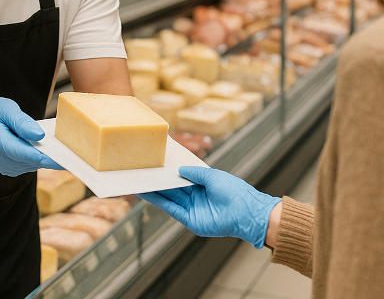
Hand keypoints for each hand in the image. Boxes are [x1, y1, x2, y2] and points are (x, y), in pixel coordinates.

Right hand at [0, 97, 62, 176]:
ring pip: (32, 165)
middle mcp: (0, 158)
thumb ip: (22, 122)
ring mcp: (4, 166)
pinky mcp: (9, 169)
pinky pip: (29, 165)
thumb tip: (40, 135)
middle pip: (31, 161)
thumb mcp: (6, 108)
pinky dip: (40, 159)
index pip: (24, 153)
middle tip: (76, 156)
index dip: (45, 157)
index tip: (64, 159)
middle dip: (53, 158)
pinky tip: (52, 151)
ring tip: (67, 151)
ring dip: (48, 159)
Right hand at [139, 166, 280, 248]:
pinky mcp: (189, 220)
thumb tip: (179, 169)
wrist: (245, 212)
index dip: (169, 171)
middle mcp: (196, 197)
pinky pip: (171, 209)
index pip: (182, 177)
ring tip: (138, 181)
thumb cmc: (234, 191)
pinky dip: (158, 201)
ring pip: (168, 197)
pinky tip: (147, 193)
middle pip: (173, 187)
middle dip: (158, 180)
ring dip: (154, 190)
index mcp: (203, 185)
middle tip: (142, 170)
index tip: (156, 163)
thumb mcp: (213, 176)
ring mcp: (192, 208)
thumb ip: (195, 172)